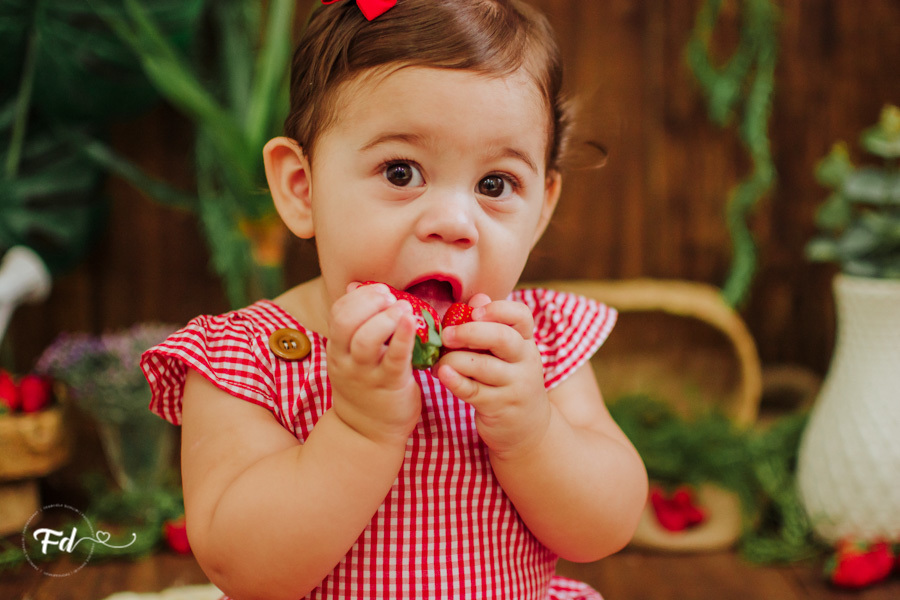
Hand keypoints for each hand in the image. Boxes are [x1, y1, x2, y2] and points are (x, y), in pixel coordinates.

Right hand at [326, 283, 421, 444]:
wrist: (368, 433)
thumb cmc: (367, 386)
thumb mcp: (353, 355)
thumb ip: (356, 324)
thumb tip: (355, 287)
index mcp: (338, 349)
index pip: (338, 312)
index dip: (359, 296)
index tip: (380, 291)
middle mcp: (347, 360)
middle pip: (345, 322)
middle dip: (368, 302)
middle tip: (390, 297)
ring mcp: (366, 374)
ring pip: (366, 339)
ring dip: (385, 317)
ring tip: (404, 309)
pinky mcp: (390, 385)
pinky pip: (394, 357)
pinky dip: (402, 337)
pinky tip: (411, 321)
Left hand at [435, 296, 550, 455]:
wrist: (527, 427)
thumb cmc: (508, 380)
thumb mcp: (507, 354)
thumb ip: (491, 326)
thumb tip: (476, 298)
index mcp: (526, 342)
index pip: (521, 316)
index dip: (497, 309)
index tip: (473, 312)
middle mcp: (525, 361)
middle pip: (502, 338)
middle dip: (469, 332)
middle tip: (446, 335)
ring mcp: (514, 385)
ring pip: (482, 366)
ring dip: (454, 359)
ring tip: (438, 361)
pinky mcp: (499, 406)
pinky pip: (474, 391)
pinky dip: (455, 381)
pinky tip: (442, 374)